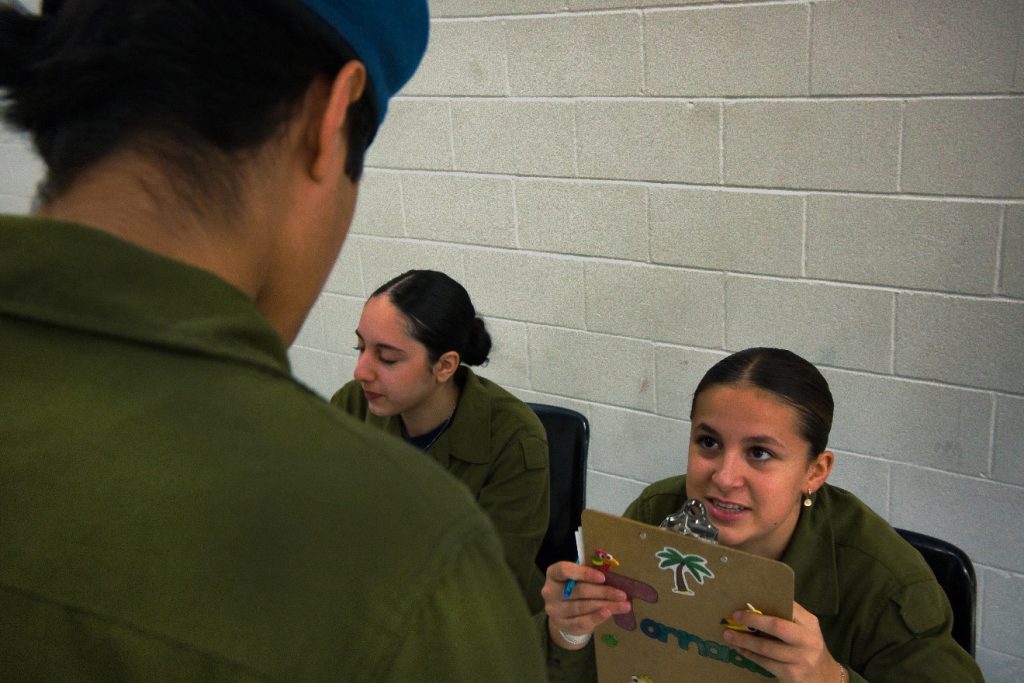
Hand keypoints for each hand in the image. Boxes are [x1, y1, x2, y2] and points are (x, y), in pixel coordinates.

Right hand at [542, 560, 631, 649]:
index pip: (564, 570)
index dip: (584, 573)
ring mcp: (555, 610)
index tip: (603, 577)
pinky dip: (597, 617)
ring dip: (606, 605)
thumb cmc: (574, 588)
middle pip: (578, 591)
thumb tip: (614, 576)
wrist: (563, 612)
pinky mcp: (562, 625)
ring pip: (583, 607)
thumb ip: (589, 575)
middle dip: (603, 592)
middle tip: (622, 594)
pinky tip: (609, 613)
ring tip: (624, 605)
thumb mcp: (577, 578)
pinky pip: (581, 622)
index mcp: (553, 574)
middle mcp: (550, 592)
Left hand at [722, 601, 844, 682]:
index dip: (766, 603)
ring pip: (766, 647)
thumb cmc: (808, 647)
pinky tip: (739, 649)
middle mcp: (808, 640)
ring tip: (728, 635)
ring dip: (744, 640)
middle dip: (753, 620)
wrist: (826, 678)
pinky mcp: (792, 674)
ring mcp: (801, 659)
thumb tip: (756, 605)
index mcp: (810, 623)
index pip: (788, 607)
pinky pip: (765, 663)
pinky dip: (749, 655)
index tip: (746, 602)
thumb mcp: (805, 630)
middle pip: (777, 626)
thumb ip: (788, 618)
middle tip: (735, 616)